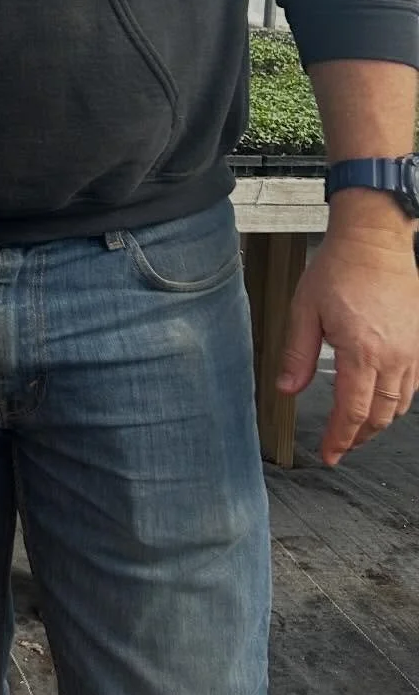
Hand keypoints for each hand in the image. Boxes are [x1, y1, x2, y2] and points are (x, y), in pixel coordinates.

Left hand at [277, 214, 418, 463]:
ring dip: (379, 422)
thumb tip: (287, 388)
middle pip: (380, 416)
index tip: (329, 454)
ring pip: (400, 405)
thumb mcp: (305, 309)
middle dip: (359, 436)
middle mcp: (393, 357)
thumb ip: (297, 353)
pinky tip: (381, 400)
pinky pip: (413, 385)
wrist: (374, 240)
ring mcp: (412, 351)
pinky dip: (397, 401)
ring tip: (357, 428)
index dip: (340, 438)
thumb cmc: (339, 268)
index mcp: (361, 352)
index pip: (352, 411)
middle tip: (341, 445)